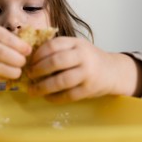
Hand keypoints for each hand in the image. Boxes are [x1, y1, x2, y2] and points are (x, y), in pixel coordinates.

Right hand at [0, 22, 31, 84]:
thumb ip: (5, 39)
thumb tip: (29, 47)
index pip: (4, 36)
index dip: (19, 44)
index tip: (28, 51)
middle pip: (1, 52)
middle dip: (16, 59)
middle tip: (24, 63)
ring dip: (11, 71)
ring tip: (18, 72)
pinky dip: (2, 78)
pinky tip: (7, 77)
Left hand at [27, 37, 141, 102]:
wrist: (113, 71)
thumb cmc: (89, 59)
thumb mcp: (76, 47)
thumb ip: (59, 50)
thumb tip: (30, 60)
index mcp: (76, 43)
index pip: (53, 45)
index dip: (38, 54)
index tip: (29, 62)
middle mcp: (83, 56)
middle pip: (55, 62)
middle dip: (38, 70)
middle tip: (29, 75)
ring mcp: (87, 73)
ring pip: (61, 81)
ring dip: (43, 87)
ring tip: (33, 90)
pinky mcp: (89, 89)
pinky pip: (68, 95)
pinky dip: (54, 98)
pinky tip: (47, 97)